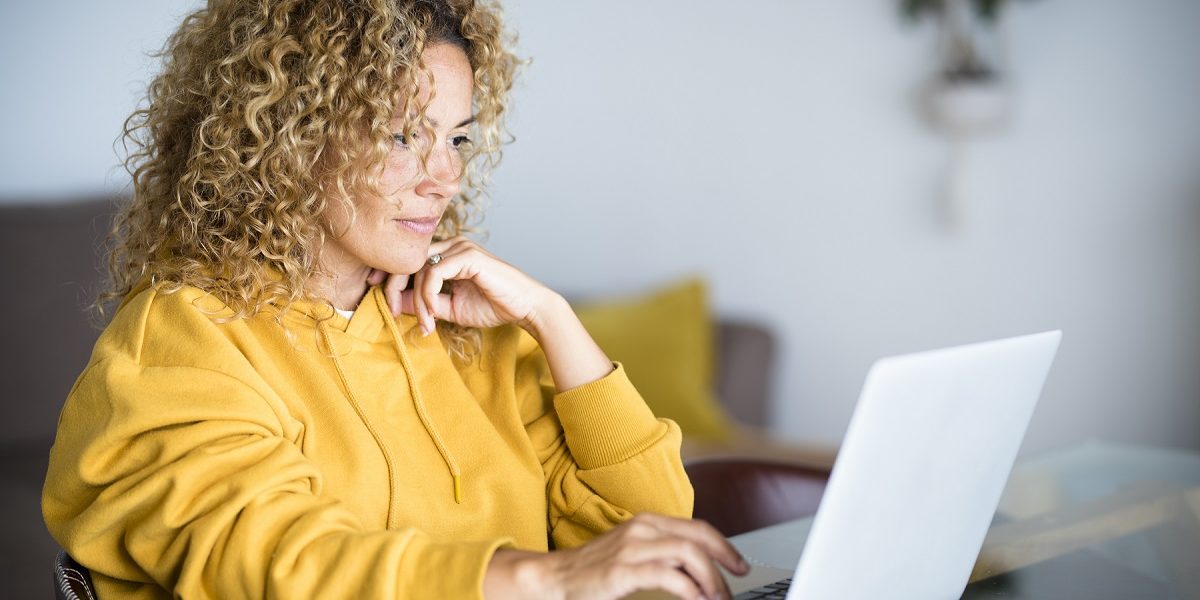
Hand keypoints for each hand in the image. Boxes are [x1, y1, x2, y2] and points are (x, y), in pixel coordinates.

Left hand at [369, 237, 555, 334]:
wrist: (525, 308)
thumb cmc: (493, 306)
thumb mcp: (450, 308)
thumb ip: (424, 303)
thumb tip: (394, 303)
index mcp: (447, 253)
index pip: (409, 259)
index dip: (388, 274)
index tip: (373, 291)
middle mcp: (452, 244)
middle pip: (408, 259)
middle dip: (392, 285)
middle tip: (389, 311)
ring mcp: (460, 247)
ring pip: (419, 269)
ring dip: (416, 300)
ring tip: (426, 323)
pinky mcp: (468, 256)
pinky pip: (434, 274)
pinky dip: (428, 296)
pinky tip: (434, 313)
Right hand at [483, 513, 748, 599]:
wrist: (555, 577)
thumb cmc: (595, 571)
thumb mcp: (634, 554)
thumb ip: (663, 555)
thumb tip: (699, 572)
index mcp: (648, 522)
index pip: (698, 528)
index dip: (725, 546)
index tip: (740, 566)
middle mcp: (643, 528)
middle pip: (699, 538)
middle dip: (725, 563)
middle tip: (735, 587)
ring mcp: (632, 547)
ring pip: (688, 554)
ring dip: (711, 579)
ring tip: (717, 598)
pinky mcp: (623, 569)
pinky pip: (668, 575)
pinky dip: (690, 590)